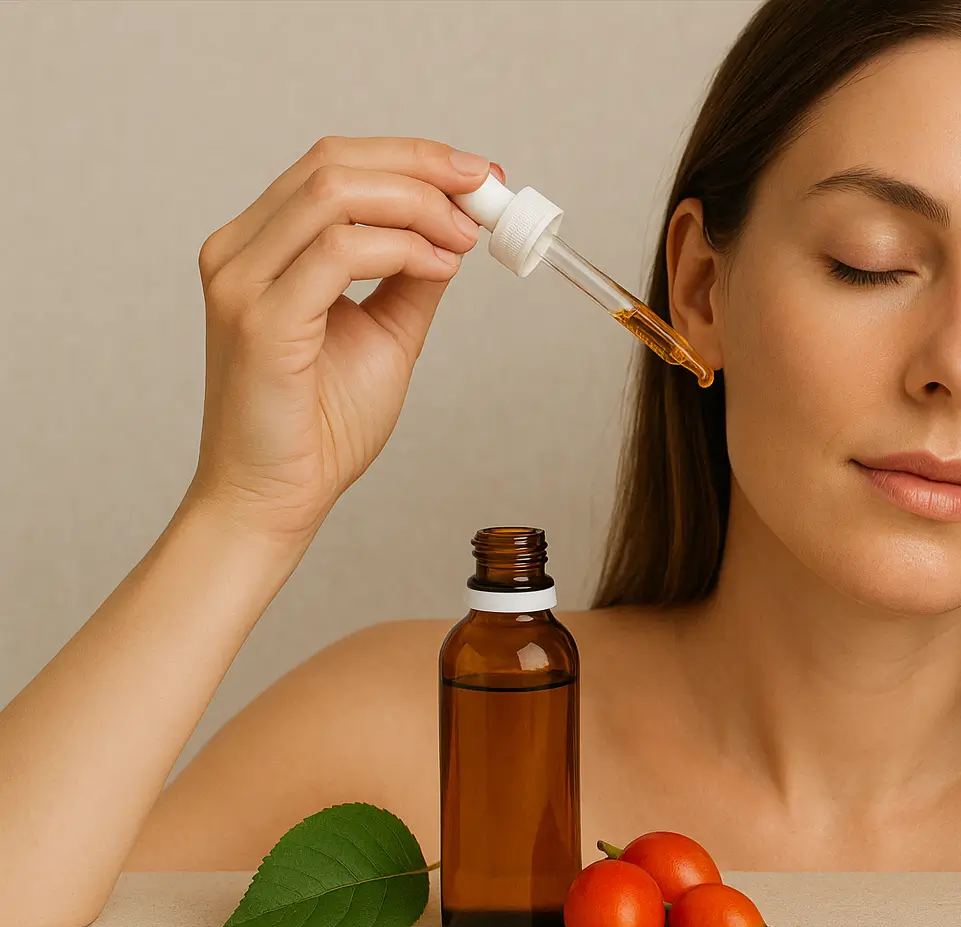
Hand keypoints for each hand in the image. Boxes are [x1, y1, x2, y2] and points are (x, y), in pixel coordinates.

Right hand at [186, 136, 504, 541]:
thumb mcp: (385, 334)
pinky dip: (403, 248)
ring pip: (335, 192)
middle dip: (423, 167)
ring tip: (465, 238)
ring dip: (418, 205)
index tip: (480, 176)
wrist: (276, 499)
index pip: (334, 165)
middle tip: (486, 192)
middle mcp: (239, 251)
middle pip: (334, 162)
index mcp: (259, 246)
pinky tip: (440, 268)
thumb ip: (410, 278)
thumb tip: (454, 231)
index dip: (413, 158)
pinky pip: (339, 251)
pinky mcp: (260, 320)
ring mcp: (241, 281)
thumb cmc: (319, 426)